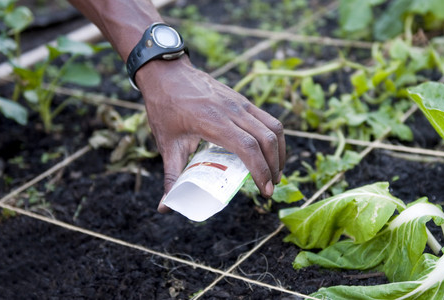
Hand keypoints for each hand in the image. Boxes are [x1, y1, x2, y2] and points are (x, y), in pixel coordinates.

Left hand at [135, 55, 285, 212]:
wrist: (167, 73)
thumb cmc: (165, 107)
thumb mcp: (167, 144)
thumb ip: (170, 176)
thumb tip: (164, 207)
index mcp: (213, 122)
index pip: (248, 148)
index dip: (260, 171)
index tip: (264, 190)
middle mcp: (232, 111)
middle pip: (266, 139)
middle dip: (274, 167)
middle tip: (270, 187)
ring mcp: (240, 103)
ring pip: (273, 127)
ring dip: (279, 152)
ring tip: (275, 172)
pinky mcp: (242, 100)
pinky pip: (268, 119)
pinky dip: (274, 138)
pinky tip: (270, 151)